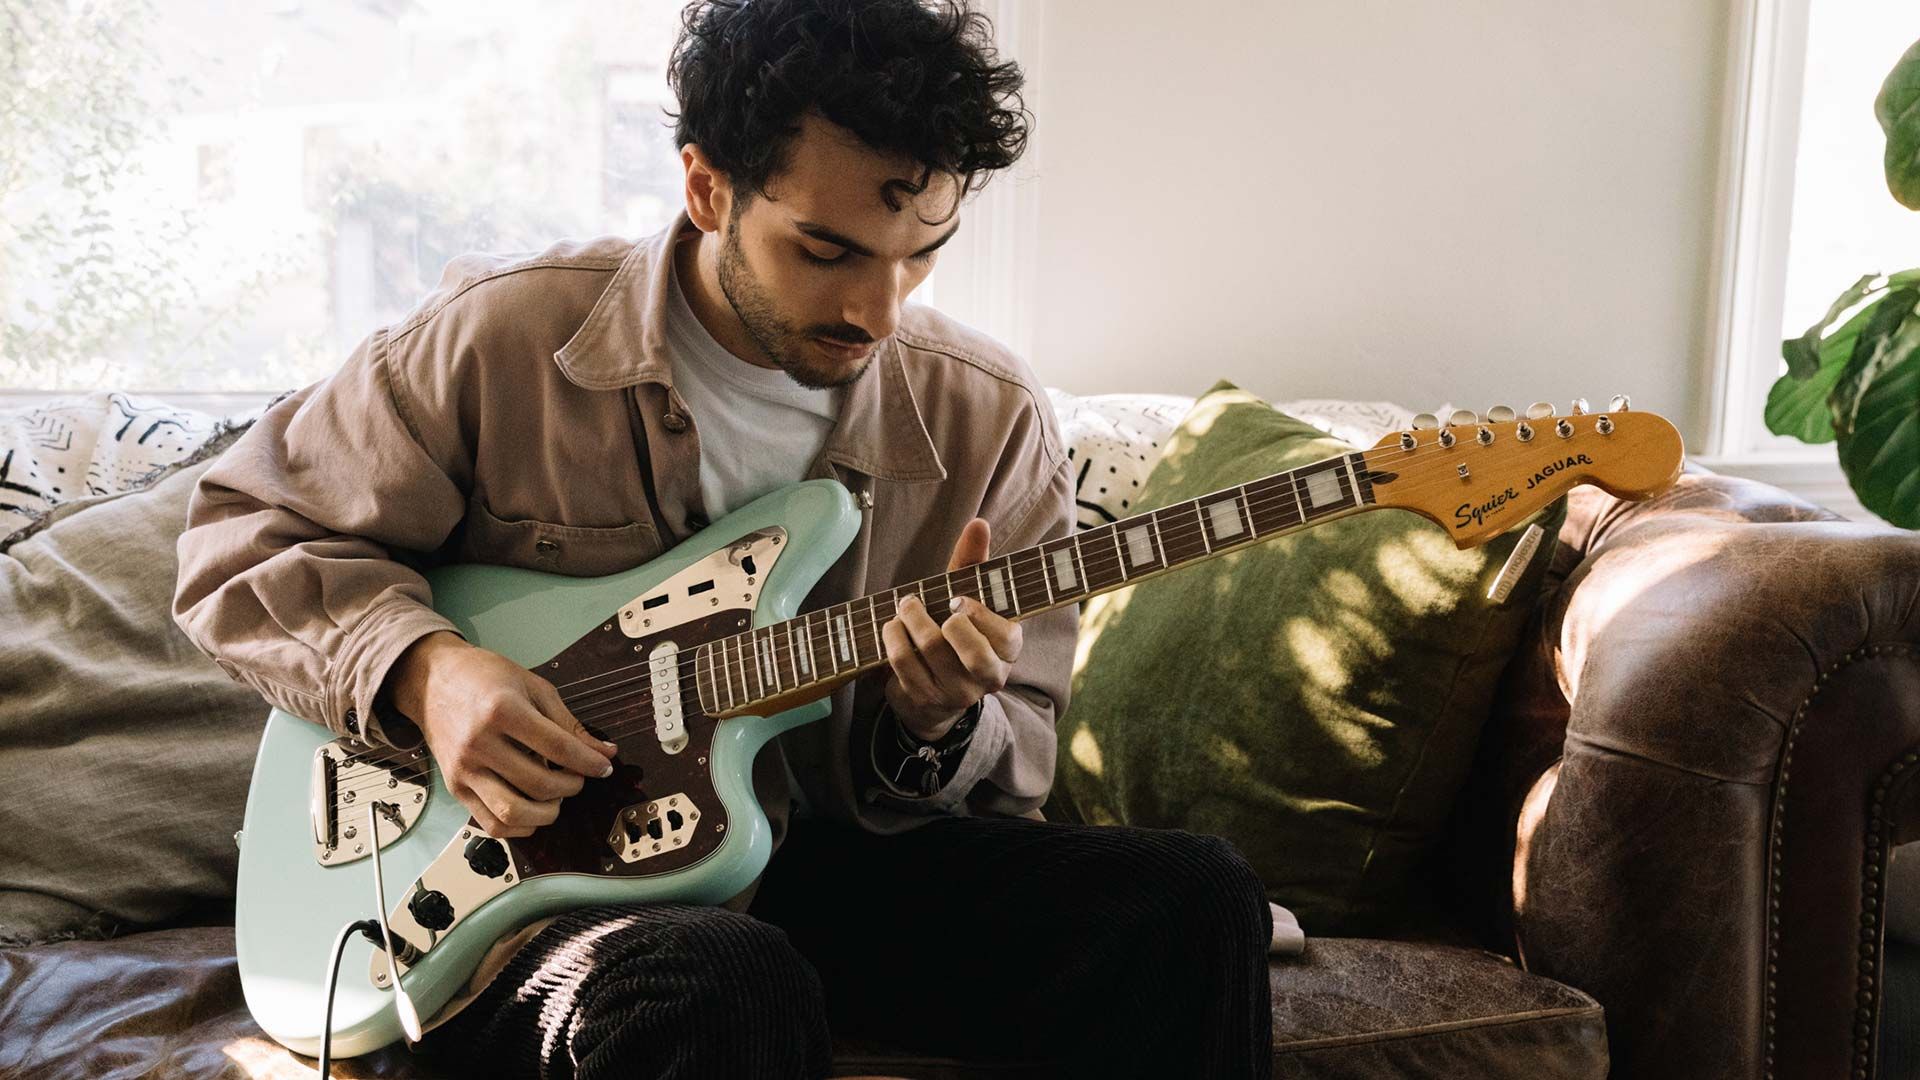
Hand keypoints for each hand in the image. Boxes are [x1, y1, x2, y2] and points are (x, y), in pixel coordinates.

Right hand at [385, 630, 617, 837]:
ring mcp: (464, 769)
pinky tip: (533, 811)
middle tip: (578, 778)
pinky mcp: (455, 787)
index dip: (588, 762)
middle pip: (539, 784)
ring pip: (513, 811)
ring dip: (546, 813)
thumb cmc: (483, 677)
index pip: (558, 748)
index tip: (603, 768)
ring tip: (556, 797)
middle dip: (571, 786)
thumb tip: (604, 752)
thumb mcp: (533, 687)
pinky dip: (519, 827)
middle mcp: (479, 743)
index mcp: (502, 710)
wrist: (431, 679)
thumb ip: (568, 723)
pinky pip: (490, 824)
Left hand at [880, 517, 1021, 741]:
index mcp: (1008, 651)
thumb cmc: (956, 632)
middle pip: (972, 652)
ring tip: (904, 607)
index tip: (957, 600)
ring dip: (910, 621)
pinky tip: (891, 628)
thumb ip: (974, 563)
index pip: (1006, 638)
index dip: (980, 617)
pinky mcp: (925, 700)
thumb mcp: (968, 598)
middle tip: (917, 601)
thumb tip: (979, 524)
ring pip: (932, 652)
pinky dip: (893, 640)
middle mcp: (988, 677)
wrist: (935, 690)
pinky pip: (905, 666)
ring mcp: (957, 693)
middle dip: (941, 620)